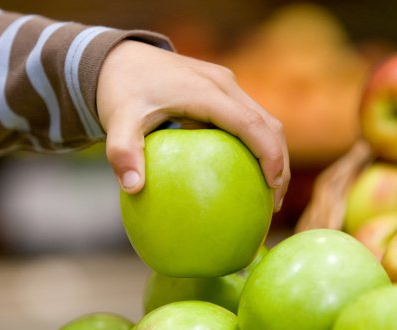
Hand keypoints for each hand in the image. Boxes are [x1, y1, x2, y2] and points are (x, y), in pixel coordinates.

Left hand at [97, 40, 289, 210]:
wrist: (119, 58)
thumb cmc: (120, 90)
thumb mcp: (116, 120)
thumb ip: (122, 152)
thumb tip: (133, 188)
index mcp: (206, 91)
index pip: (251, 124)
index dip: (269, 155)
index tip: (272, 188)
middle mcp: (224, 84)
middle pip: (269, 124)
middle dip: (279, 163)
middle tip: (273, 204)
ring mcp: (226, 85)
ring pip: (265, 121)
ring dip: (273, 155)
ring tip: (268, 195)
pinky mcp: (222, 91)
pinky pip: (249, 120)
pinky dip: (257, 146)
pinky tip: (246, 176)